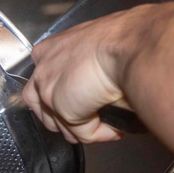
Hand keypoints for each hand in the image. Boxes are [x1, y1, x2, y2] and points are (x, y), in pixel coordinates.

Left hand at [22, 5, 163, 143]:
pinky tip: (117, 127)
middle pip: (45, 106)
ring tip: (108, 123)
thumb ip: (88, 64)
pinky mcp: (63, 109)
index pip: (45, 79)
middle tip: (94, 118)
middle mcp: (44, 67)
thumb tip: (98, 86)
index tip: (82, 100)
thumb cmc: (124, 38)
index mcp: (51, 48)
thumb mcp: (99, 46)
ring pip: (60, 124)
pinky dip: (102, 134)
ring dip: (85, 128)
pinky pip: (83, 133)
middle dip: (69, 118)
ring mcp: (48, 89)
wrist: (130, 45)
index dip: (64, 94)